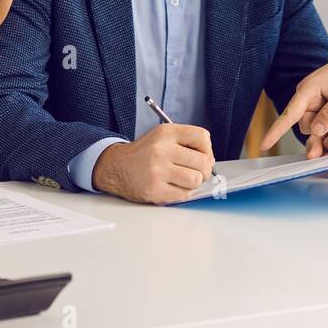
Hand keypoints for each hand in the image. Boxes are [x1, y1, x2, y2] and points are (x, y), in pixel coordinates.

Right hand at [92, 124, 215, 204]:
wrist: (117, 167)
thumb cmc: (145, 153)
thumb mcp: (162, 136)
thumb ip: (186, 142)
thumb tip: (211, 161)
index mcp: (166, 133)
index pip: (202, 137)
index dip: (207, 149)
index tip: (202, 155)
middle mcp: (161, 150)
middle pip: (203, 161)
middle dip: (204, 169)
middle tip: (196, 171)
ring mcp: (157, 171)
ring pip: (196, 180)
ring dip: (193, 182)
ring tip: (183, 179)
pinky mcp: (155, 190)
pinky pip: (184, 194)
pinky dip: (182, 192)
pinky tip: (172, 186)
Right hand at [258, 39, 327, 152]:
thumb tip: (315, 131)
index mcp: (308, 89)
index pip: (289, 114)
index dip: (276, 131)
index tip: (264, 146)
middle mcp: (306, 96)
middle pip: (307, 125)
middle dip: (323, 129)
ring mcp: (312, 100)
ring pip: (315, 126)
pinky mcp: (319, 104)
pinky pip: (321, 121)